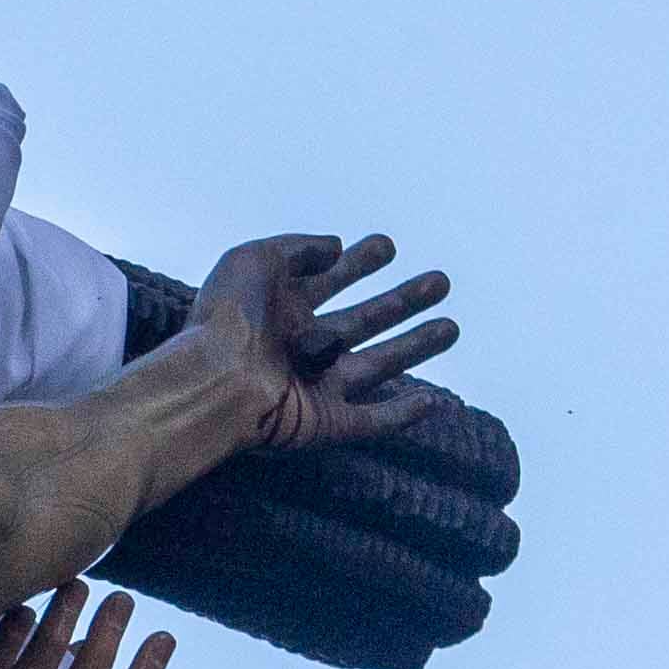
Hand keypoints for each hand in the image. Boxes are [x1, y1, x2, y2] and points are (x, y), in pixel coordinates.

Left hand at [190, 232, 458, 449]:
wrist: (216, 379)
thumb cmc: (226, 318)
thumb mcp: (254, 259)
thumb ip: (298, 247)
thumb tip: (336, 245)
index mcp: (282, 308)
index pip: (330, 281)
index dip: (359, 263)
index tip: (387, 246)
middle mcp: (302, 345)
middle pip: (364, 320)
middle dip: (402, 301)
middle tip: (439, 282)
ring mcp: (317, 385)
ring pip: (378, 365)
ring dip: (416, 347)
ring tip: (452, 326)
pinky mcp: (327, 422)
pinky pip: (372, 421)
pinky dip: (403, 414)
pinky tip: (435, 401)